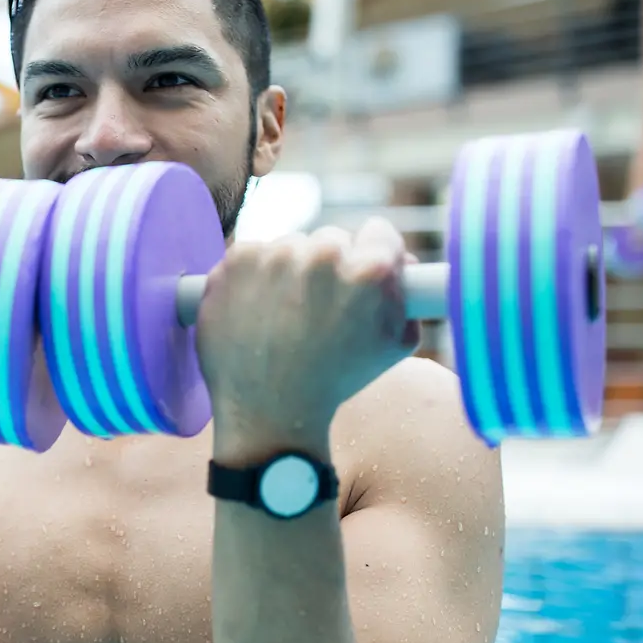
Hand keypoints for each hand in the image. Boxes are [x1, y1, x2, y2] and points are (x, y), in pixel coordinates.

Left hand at [194, 219, 420, 441]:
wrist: (270, 411)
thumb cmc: (335, 381)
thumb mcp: (394, 345)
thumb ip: (407, 295)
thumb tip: (404, 262)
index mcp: (370, 270)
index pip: (378, 231)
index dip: (370, 256)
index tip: (355, 278)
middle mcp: (323, 254)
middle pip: (331, 238)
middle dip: (327, 267)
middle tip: (316, 309)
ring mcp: (275, 255)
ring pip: (289, 246)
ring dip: (288, 271)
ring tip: (283, 317)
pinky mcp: (236, 261)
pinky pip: (252, 254)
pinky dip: (252, 277)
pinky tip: (257, 312)